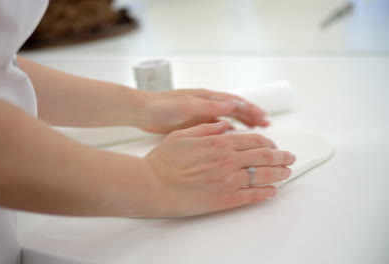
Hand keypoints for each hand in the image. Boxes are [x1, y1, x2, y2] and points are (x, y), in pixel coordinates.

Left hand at [138, 89, 268, 133]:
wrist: (142, 111)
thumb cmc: (163, 106)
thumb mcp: (187, 105)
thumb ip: (209, 106)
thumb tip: (232, 104)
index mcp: (207, 97)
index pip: (234, 102)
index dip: (250, 110)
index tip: (264, 118)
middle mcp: (206, 104)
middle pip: (234, 109)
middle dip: (250, 116)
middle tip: (266, 126)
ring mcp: (200, 114)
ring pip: (226, 118)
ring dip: (241, 124)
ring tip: (254, 131)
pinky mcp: (193, 124)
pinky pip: (215, 127)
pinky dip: (226, 131)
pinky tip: (231, 138)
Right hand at [143, 121, 294, 216]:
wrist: (152, 185)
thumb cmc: (163, 160)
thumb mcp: (183, 135)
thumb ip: (206, 128)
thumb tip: (224, 125)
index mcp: (219, 142)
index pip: (253, 140)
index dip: (268, 143)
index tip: (274, 145)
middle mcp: (228, 160)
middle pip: (264, 156)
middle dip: (281, 157)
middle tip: (289, 158)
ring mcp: (228, 180)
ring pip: (263, 175)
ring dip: (279, 173)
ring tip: (286, 173)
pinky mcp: (225, 199)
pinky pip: (252, 196)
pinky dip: (265, 193)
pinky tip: (272, 191)